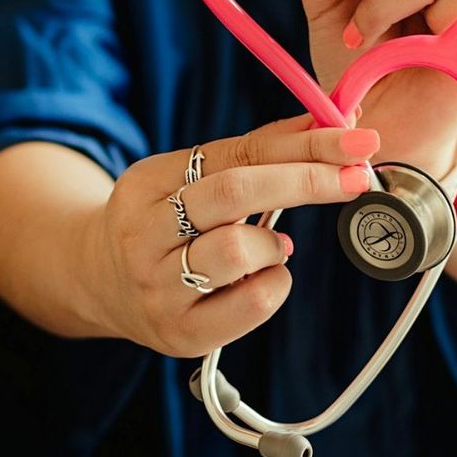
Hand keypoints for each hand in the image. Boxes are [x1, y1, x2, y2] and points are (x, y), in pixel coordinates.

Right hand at [85, 114, 379, 356]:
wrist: (99, 284)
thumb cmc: (166, 222)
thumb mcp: (191, 178)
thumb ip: (255, 153)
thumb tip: (326, 122)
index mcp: (146, 183)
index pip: (235, 153)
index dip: (302, 145)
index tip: (356, 140)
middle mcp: (143, 234)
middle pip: (233, 193)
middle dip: (306, 180)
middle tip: (357, 176)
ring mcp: (157, 288)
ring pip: (237, 251)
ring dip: (275, 243)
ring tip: (273, 245)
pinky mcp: (180, 333)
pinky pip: (250, 305)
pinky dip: (275, 283)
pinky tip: (264, 277)